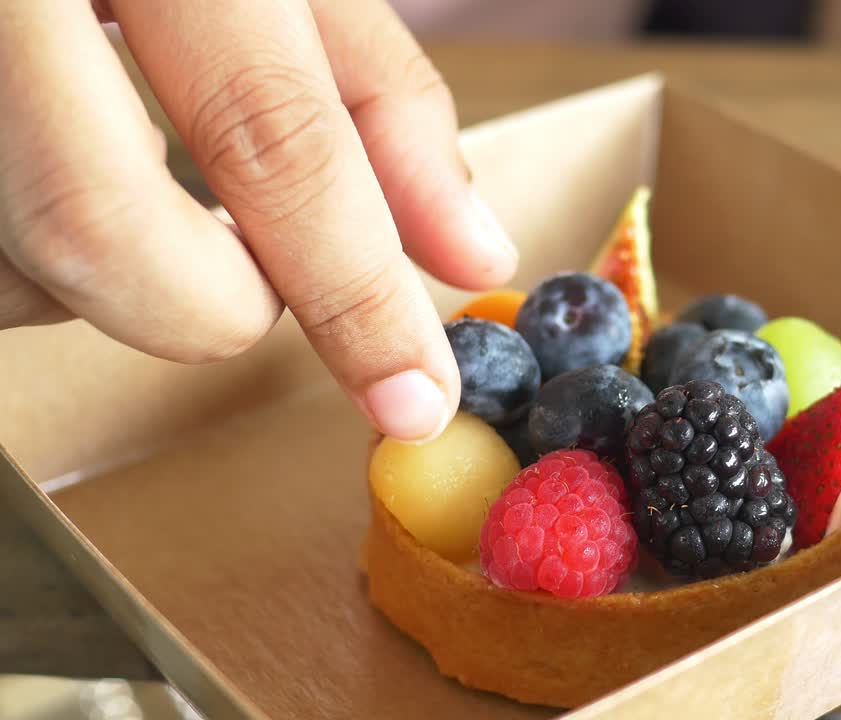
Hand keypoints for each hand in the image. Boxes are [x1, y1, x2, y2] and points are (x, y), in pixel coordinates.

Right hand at [0, 1, 517, 442]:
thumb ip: (377, 98)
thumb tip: (471, 255)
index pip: (267, 138)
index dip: (353, 290)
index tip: (415, 395)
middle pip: (101, 233)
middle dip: (217, 302)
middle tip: (261, 276)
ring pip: (27, 269)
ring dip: (128, 273)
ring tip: (144, 165)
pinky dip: (56, 257)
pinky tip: (78, 167)